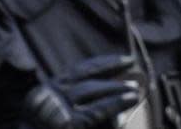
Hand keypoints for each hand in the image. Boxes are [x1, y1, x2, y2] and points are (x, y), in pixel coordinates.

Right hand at [22, 54, 139, 128]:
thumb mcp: (51, 114)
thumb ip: (69, 102)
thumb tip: (100, 91)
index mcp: (46, 90)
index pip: (76, 70)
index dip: (101, 63)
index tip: (120, 59)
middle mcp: (50, 94)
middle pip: (84, 74)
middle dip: (110, 67)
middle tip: (131, 64)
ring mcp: (58, 108)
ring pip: (92, 89)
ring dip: (116, 86)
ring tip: (135, 87)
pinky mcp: (68, 123)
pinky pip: (99, 109)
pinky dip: (117, 102)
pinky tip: (130, 98)